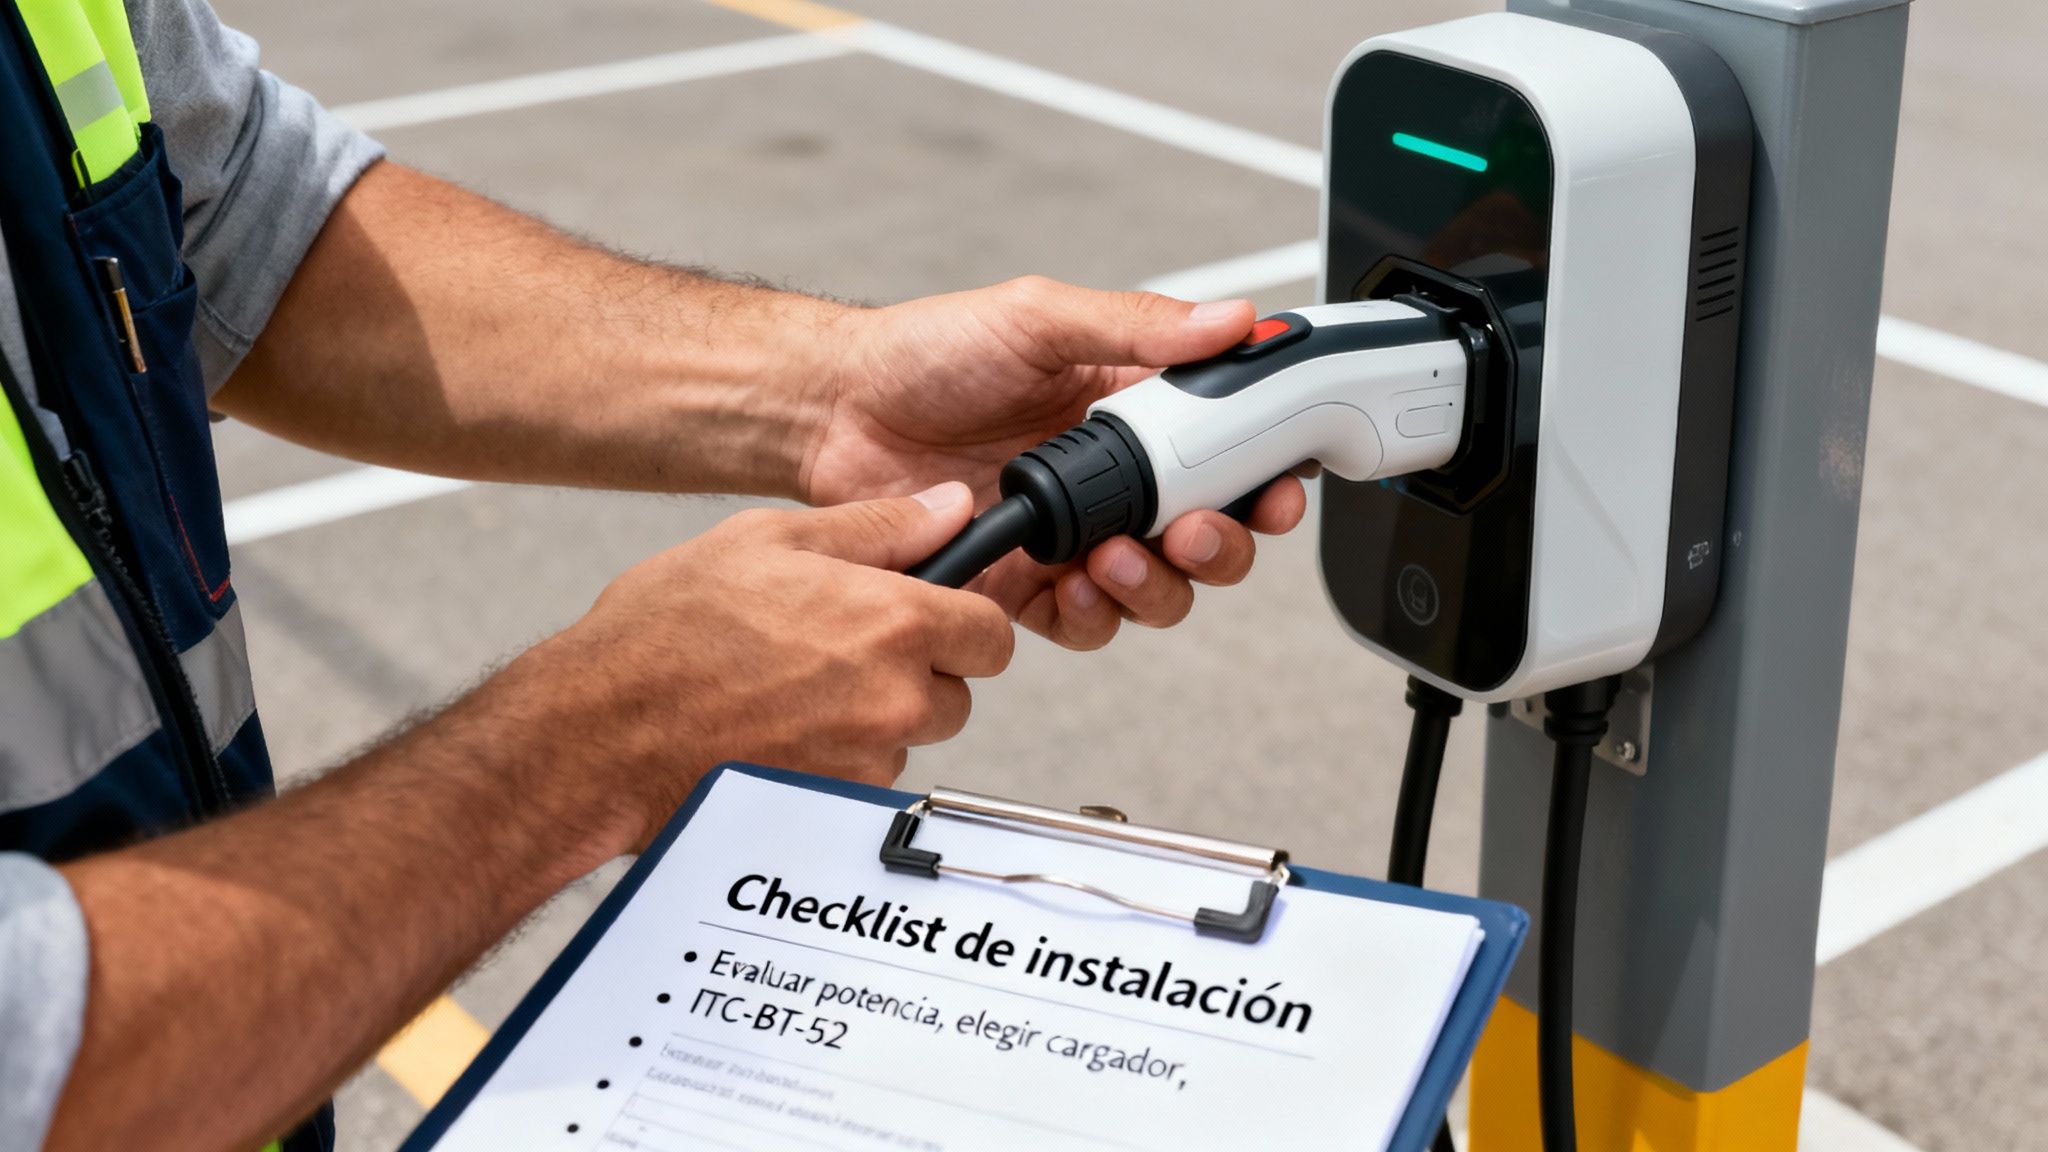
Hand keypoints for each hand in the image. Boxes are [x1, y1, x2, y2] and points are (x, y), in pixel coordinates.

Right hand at [529, 482, 1011, 842]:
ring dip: (873, 718)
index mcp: (892, 622)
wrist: (598, 734)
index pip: (991, 635)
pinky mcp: (836, 808)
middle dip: (916, 673)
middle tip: (840, 649)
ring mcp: (866, 762)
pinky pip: (865, 778)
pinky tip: (776, 728)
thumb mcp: (769, 540)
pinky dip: (835, 757)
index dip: (964, 623)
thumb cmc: (666, 634)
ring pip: (907, 738)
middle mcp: (894, 699)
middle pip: (956, 693)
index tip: (932, 615)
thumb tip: (951, 506)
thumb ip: (878, 526)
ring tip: (791, 687)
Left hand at [798, 277, 1309, 650]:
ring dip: (1157, 585)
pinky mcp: (1025, 587)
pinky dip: (1093, 616)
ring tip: (1115, 558)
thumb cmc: (925, 354)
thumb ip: (1136, 325)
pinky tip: (1070, 587)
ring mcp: (1073, 539)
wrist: (834, 411)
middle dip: (1220, 545)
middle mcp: (1113, 482)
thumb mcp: (1039, 317)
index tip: (1278, 489)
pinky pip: (1087, 624)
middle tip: (1195, 531)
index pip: (1230, 453)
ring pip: (1158, 590)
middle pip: (1209, 536)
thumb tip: (1228, 319)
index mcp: (1132, 412)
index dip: (1267, 477)